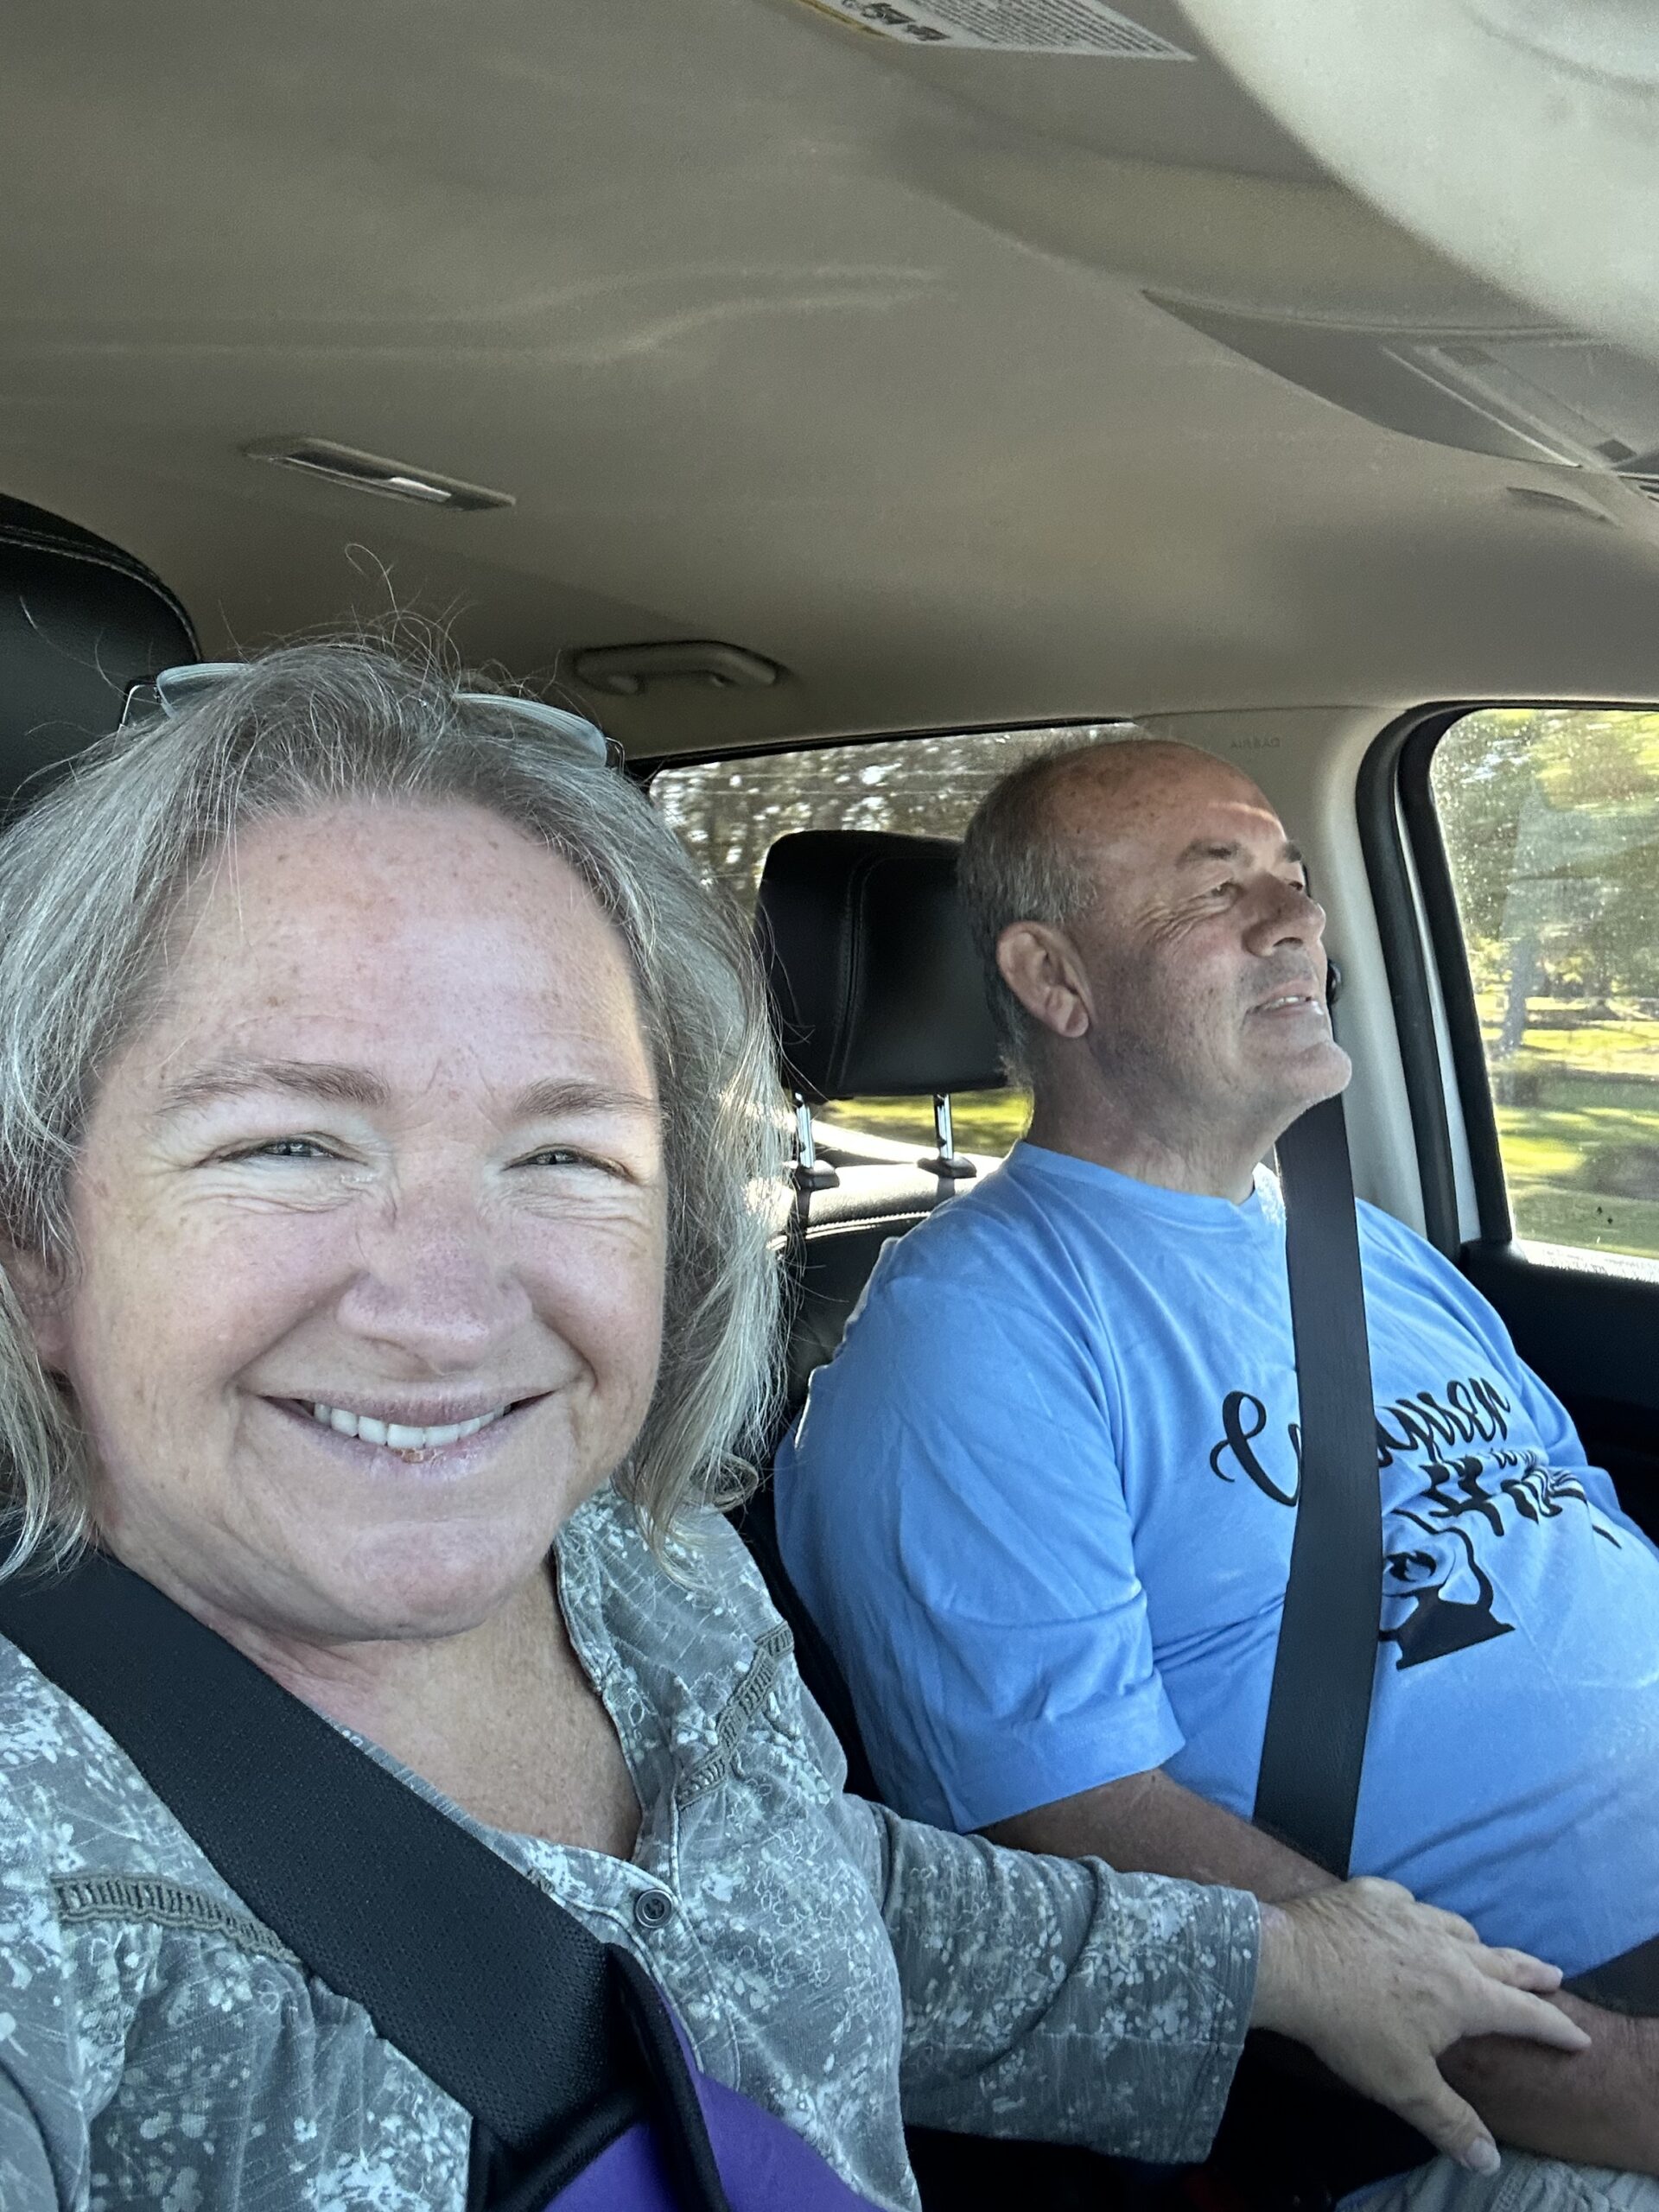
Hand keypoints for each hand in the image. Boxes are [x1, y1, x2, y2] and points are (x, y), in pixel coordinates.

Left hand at [1252, 1877, 1592, 2173]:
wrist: (1290, 1964)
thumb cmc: (1352, 2030)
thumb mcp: (1405, 2087)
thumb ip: (1450, 2121)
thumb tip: (1489, 2161)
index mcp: (1463, 1995)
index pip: (1524, 2014)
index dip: (1555, 2028)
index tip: (1579, 2034)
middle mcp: (1445, 1947)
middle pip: (1501, 1960)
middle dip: (1530, 1972)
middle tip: (1552, 1974)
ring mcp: (1408, 1913)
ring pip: (1455, 1925)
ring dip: (1474, 1941)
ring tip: (1480, 1948)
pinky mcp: (1371, 1893)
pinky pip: (1405, 1901)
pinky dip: (1415, 1914)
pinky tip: (1408, 1918)